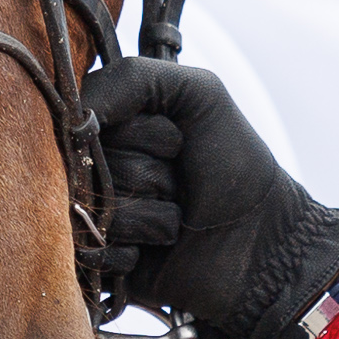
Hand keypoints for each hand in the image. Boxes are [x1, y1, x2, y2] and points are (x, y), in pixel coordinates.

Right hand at [81, 58, 338, 338]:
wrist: (264, 240)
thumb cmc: (234, 162)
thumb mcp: (197, 93)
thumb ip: (132, 78)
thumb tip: (74, 112)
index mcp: (112, 124)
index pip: (83, 119)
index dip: (134, 131)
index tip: (175, 141)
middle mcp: (96, 167)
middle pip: (87, 166)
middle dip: (146, 173)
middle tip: (180, 181)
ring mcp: (95, 215)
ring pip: (95, 209)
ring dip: (147, 215)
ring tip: (175, 217)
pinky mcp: (99, 261)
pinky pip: (93, 251)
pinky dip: (133, 251)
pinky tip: (157, 250)